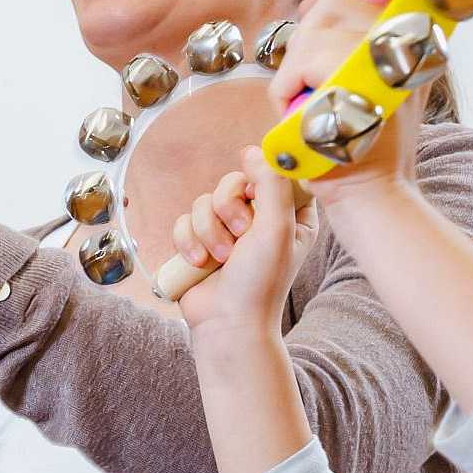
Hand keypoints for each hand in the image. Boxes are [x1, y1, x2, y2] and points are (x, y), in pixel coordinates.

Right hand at [170, 161, 305, 336]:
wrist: (226, 322)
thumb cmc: (261, 282)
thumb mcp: (277, 228)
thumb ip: (269, 184)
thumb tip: (253, 150)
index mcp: (289, 213)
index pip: (272, 174)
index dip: (258, 182)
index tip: (254, 199)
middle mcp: (259, 218)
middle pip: (232, 183)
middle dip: (227, 210)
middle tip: (239, 234)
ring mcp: (226, 230)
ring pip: (204, 202)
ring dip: (208, 232)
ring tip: (219, 258)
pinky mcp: (199, 242)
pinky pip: (183, 221)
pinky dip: (188, 242)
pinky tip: (199, 263)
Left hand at [266, 0, 420, 190]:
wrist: (371, 196)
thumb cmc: (360, 146)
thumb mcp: (371, 83)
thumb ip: (354, 39)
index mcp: (418, 40)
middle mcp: (413, 45)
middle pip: (338, 2)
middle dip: (306, 36)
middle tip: (306, 79)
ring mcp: (389, 65)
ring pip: (315, 33)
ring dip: (293, 69)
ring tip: (303, 105)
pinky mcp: (360, 88)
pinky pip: (305, 64)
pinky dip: (287, 88)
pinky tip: (298, 116)